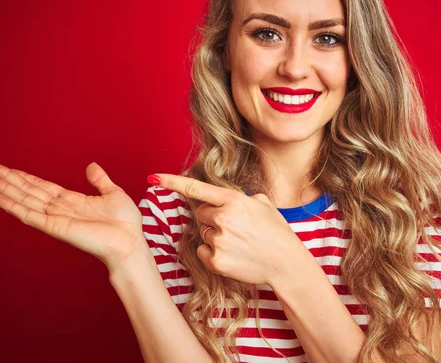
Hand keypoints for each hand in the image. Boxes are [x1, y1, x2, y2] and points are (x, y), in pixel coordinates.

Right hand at [0, 161, 146, 271]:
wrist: (129, 242)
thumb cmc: (125, 223)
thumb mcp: (113, 193)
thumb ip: (99, 180)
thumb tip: (91, 166)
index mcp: (73, 201)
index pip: (42, 186)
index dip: (25, 177)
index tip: (9, 169)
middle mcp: (60, 209)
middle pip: (29, 191)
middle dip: (9, 180)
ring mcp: (56, 218)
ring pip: (25, 200)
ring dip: (6, 190)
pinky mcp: (55, 228)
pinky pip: (30, 215)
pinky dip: (13, 206)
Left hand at [153, 174, 311, 285]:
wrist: (286, 263)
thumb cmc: (277, 232)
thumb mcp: (263, 204)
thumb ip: (240, 197)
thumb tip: (224, 199)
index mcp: (233, 200)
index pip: (196, 188)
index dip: (172, 182)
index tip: (153, 178)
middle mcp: (223, 218)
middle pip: (200, 214)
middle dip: (211, 218)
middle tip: (234, 227)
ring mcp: (218, 241)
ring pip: (203, 233)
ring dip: (215, 236)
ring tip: (238, 242)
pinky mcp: (216, 261)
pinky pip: (202, 251)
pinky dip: (212, 253)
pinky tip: (233, 254)